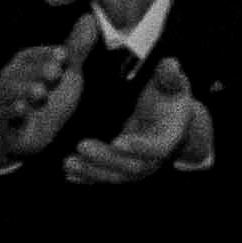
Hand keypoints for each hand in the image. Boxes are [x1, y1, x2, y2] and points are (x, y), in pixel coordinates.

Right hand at [0, 13, 98, 164]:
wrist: (28, 134)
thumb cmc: (48, 98)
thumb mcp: (66, 73)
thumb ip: (77, 49)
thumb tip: (90, 18)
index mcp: (26, 62)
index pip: (36, 54)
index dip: (49, 54)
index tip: (64, 55)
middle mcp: (12, 77)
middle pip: (23, 72)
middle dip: (39, 71)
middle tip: (55, 73)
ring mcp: (6, 99)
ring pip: (12, 92)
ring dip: (27, 91)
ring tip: (40, 92)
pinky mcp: (5, 121)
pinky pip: (6, 114)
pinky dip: (14, 111)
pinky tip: (22, 108)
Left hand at [64, 53, 205, 184]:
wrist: (168, 117)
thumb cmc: (168, 97)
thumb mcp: (172, 84)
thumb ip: (170, 76)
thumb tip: (169, 64)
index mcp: (170, 136)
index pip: (158, 147)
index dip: (140, 147)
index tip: (118, 141)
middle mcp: (154, 158)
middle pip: (132, 166)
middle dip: (106, 159)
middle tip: (81, 145)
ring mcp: (137, 166)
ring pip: (114, 176)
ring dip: (91, 171)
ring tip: (68, 162)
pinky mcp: (121, 170)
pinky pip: (104, 177)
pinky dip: (86, 177)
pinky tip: (69, 172)